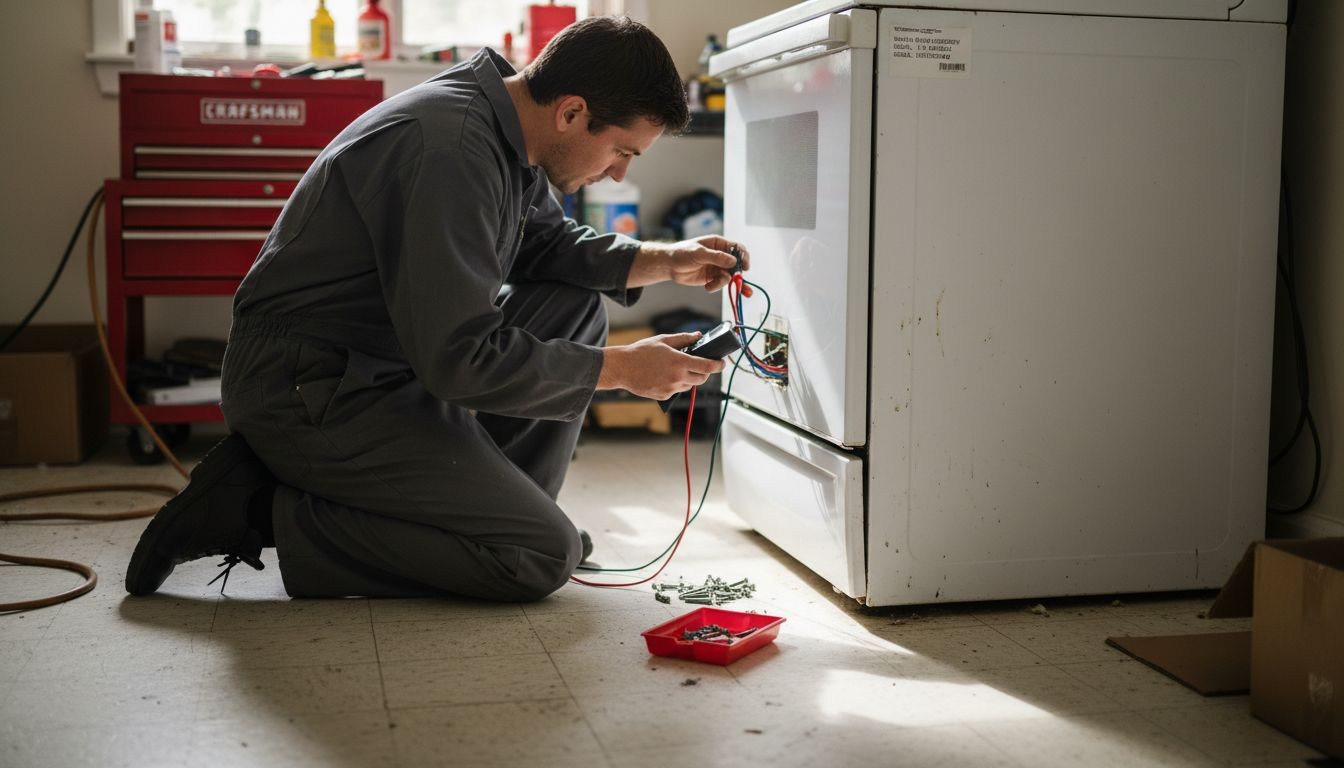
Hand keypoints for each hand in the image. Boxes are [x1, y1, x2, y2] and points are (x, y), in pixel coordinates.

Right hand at [597, 332, 726, 399]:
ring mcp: (671, 389)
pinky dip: (676, 384)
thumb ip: (684, 338)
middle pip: (702, 379)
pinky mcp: (664, 396)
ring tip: (677, 368)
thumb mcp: (663, 340)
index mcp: (679, 362)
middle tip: (701, 364)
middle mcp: (677, 378)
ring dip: (690, 378)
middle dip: (705, 372)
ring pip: (689, 385)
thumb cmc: (641, 352)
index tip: (722, 363)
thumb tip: (698, 336)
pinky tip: (665, 376)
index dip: (718, 365)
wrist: (622, 368)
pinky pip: (677, 390)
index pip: (707, 366)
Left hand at [630, 236, 752, 296]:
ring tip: (712, 286)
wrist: (669, 266)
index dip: (744, 257)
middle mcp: (721, 255)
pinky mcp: (712, 277)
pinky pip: (721, 284)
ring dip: (725, 283)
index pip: (738, 249)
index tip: (745, 268)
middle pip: (737, 265)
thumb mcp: (699, 253)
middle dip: (739, 275)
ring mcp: (717, 267)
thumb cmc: (682, 253)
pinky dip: (716, 287)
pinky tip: (707, 287)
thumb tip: (734, 261)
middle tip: (740, 286)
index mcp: (719, 244)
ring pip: (730, 276)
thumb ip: (716, 257)